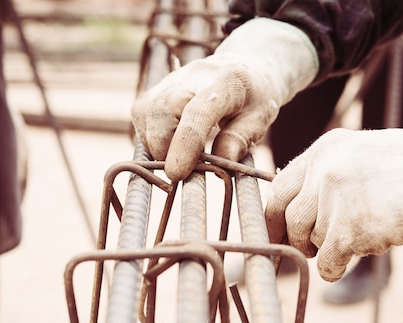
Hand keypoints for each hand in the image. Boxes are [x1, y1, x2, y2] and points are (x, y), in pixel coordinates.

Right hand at [131, 18, 317, 180]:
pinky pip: (141, 119)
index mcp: (224, 81)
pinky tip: (171, 145)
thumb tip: (224, 160)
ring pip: (146, 116)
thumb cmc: (251, 98)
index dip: (185, 144)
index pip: (197, 112)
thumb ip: (242, 138)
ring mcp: (167, 82)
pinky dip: (151, 139)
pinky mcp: (152, 92)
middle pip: (162, 113)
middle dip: (166, 150)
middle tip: (184, 171)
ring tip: (182, 157)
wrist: (238, 68)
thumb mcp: (261, 118)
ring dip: (158, 146)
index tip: (177, 173)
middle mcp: (190, 76)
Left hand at [265, 116, 402, 281]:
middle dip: (297, 238)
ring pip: (312, 240)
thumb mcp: (358, 153)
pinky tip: (346, 262)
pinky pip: (326, 262)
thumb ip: (325, 172)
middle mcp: (323, 171)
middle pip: (290, 218)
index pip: (280, 188)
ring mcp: (335, 200)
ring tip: (355, 237)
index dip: (274, 216)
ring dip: (327, 248)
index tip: (276, 232)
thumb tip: (297, 205)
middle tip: (311, 246)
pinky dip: (333, 269)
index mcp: (323, 150)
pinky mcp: (349, 230)